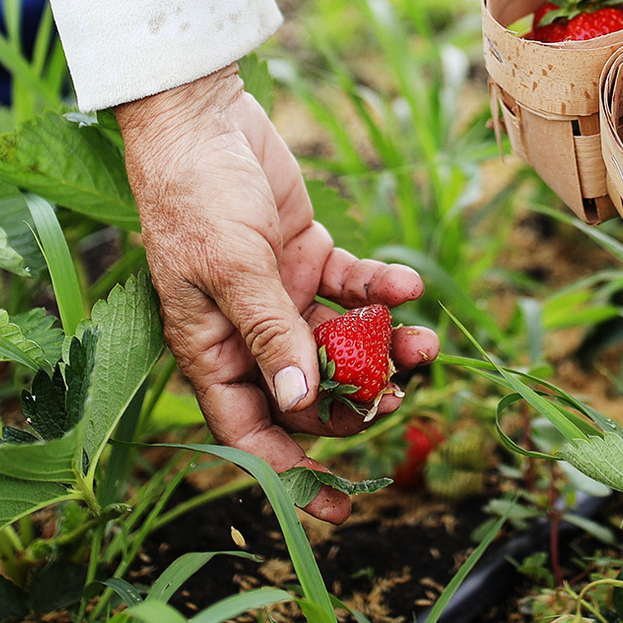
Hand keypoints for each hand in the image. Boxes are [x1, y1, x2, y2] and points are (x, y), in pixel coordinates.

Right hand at [115, 63, 438, 523]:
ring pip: (342, 342)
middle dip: (356, 399)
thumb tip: (297, 402)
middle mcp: (249, 330)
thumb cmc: (197, 195)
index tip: (340, 503)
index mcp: (212, 348)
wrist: (205, 119)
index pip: (251, 428)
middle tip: (400, 394)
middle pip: (308, 389)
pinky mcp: (309, 255)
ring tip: (425, 346)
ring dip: (384, 348)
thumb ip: (267, 333)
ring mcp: (281, 293)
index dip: (292, 469)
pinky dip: (382, 291)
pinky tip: (408, 287)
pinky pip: (354, 288)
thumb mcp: (231, 267)